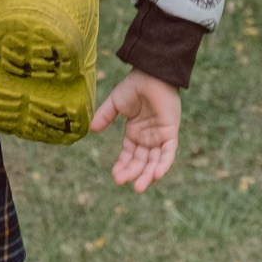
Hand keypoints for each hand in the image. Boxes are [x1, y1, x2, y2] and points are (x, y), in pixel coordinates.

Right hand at [90, 69, 181, 191]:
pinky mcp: (170, 133)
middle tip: (122, 182)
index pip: (129, 155)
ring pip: (154, 161)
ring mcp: (160, 136)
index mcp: (135, 132)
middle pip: (141, 161)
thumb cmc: (134, 86)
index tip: (115, 176)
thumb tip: (91, 130)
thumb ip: (105, 116)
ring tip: (139, 187)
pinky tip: (156, 175)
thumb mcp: (115, 103)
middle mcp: (147, 138)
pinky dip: (163, 164)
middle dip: (132, 173)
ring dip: (147, 175)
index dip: (123, 166)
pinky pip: (168, 153)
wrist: (151, 74)